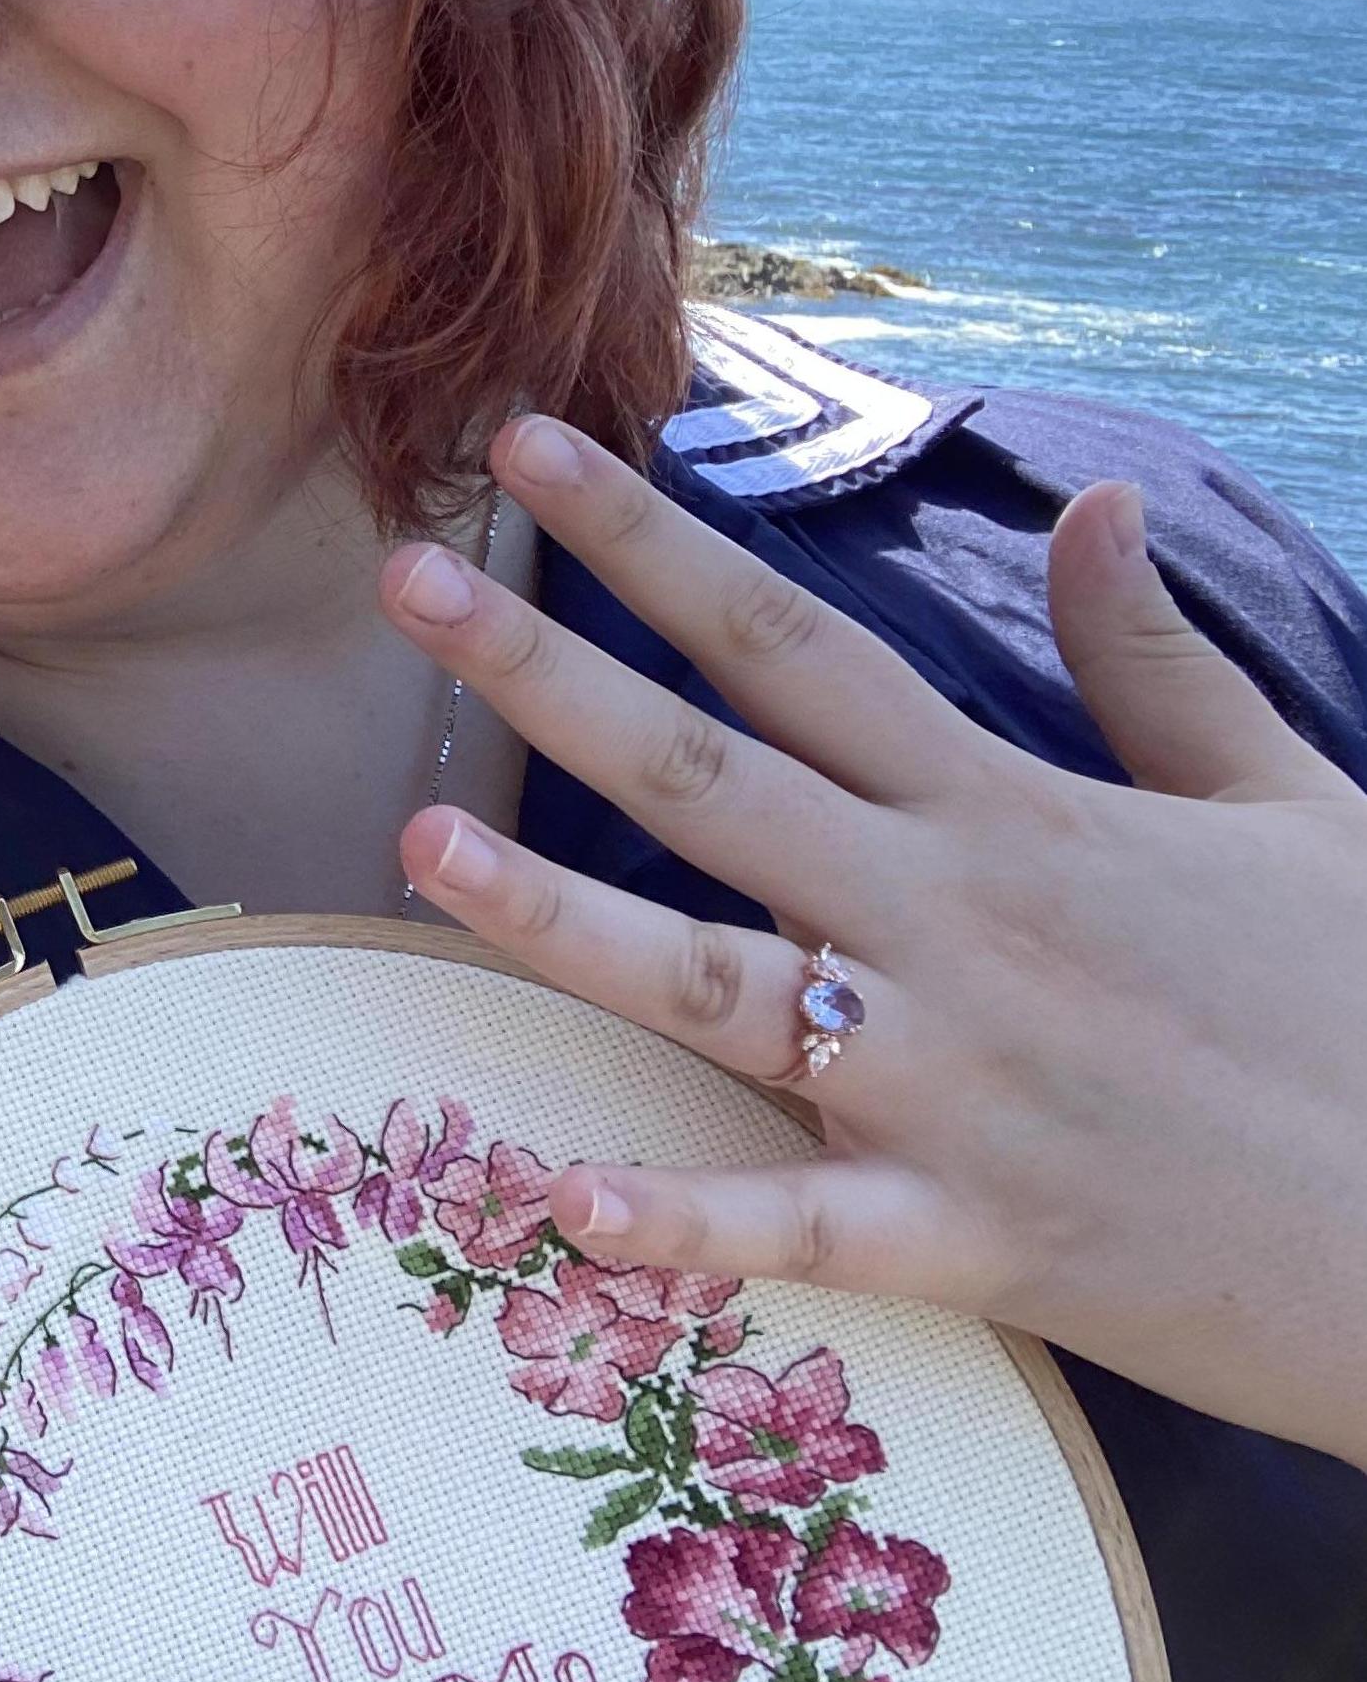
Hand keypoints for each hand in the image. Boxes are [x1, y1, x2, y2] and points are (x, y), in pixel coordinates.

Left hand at [380, 413, 1366, 1470]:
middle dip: (549, 674)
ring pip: (715, 984)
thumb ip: (1158, 658)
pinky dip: (683, 1222)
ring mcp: (954, 1081)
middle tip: (404, 582)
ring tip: (414, 842)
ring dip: (557, 917)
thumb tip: (1093, 500)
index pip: (790, 642)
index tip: (526, 447)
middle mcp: (950, 922)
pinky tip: (554, 1195)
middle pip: (709, 778)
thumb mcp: (1290, 799)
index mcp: (1008, 807)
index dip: (650, 541)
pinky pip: (804, 1227)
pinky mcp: (982, 1234)